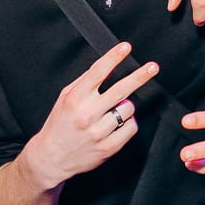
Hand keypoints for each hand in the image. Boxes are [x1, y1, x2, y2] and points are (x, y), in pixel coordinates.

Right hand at [27, 44, 160, 189]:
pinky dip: (128, 123)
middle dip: (139, 76)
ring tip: (113, 111)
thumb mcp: (65, 98)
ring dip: (125, 107)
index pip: (98, 72)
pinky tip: (117, 125)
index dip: (113, 57)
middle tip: (153, 67)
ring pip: (128, 109)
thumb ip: (85, 82)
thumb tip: (108, 67)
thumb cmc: (59, 124)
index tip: (126, 47)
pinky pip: (130, 128)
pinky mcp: (108, 147)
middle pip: (121, 90)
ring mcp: (99, 132)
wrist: (51, 157)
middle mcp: (87, 114)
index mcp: (75, 99)